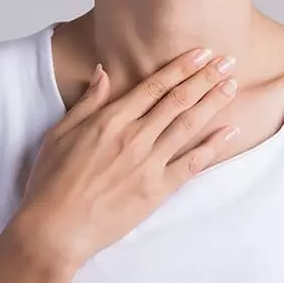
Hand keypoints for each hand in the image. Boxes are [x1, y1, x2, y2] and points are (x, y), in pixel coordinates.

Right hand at [14, 49, 239, 271]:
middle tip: (227, 62)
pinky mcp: (157, 190)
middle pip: (177, 100)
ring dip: (213, 103)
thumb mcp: (59, 134)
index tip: (201, 54)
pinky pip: (192, 164)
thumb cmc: (51, 182)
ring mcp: (148, 163)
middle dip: (205, 78)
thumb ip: (87, 103)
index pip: (154, 86)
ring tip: (232, 86)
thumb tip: (103, 72)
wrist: (55, 228)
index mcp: (110, 120)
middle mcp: (134, 137)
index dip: (181, 68)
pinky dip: (213, 147)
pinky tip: (229, 131)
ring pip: (188, 125)